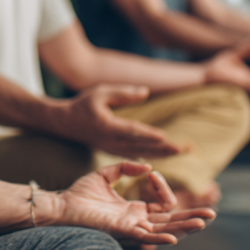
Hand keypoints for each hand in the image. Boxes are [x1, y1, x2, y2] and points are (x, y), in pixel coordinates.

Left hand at [46, 162, 215, 244]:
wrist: (59, 206)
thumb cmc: (78, 194)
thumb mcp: (104, 175)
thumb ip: (125, 168)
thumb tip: (146, 166)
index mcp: (134, 209)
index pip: (161, 202)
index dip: (163, 188)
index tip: (152, 173)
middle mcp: (136, 220)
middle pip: (171, 221)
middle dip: (191, 217)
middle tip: (213, 213)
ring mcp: (130, 227)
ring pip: (164, 230)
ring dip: (184, 226)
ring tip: (205, 221)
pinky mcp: (121, 231)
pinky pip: (144, 237)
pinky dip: (159, 238)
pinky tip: (174, 237)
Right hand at [56, 84, 185, 158]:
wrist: (64, 123)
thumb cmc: (83, 104)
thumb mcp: (100, 92)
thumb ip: (123, 93)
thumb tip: (146, 92)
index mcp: (107, 126)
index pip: (131, 131)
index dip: (149, 135)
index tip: (166, 137)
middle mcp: (111, 141)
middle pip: (141, 146)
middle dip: (164, 148)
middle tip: (184, 148)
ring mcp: (111, 148)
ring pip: (141, 153)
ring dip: (162, 153)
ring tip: (180, 151)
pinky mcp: (112, 151)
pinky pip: (135, 155)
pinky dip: (150, 155)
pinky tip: (164, 156)